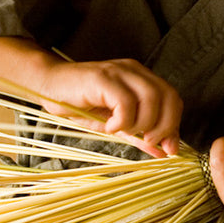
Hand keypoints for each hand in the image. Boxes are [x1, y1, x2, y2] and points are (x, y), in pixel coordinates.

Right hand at [32, 56, 182, 155]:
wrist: (49, 86)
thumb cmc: (81, 103)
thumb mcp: (115, 123)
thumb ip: (139, 135)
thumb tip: (163, 151)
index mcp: (142, 79)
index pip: (173, 99)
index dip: (175, 125)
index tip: (168, 149)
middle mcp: (134, 71)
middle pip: (169, 97)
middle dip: (164, 126)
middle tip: (147, 140)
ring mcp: (119, 72)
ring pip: (151, 98)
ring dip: (142, 123)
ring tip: (123, 131)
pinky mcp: (103, 78)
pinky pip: (125, 102)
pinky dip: (121, 120)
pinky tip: (108, 126)